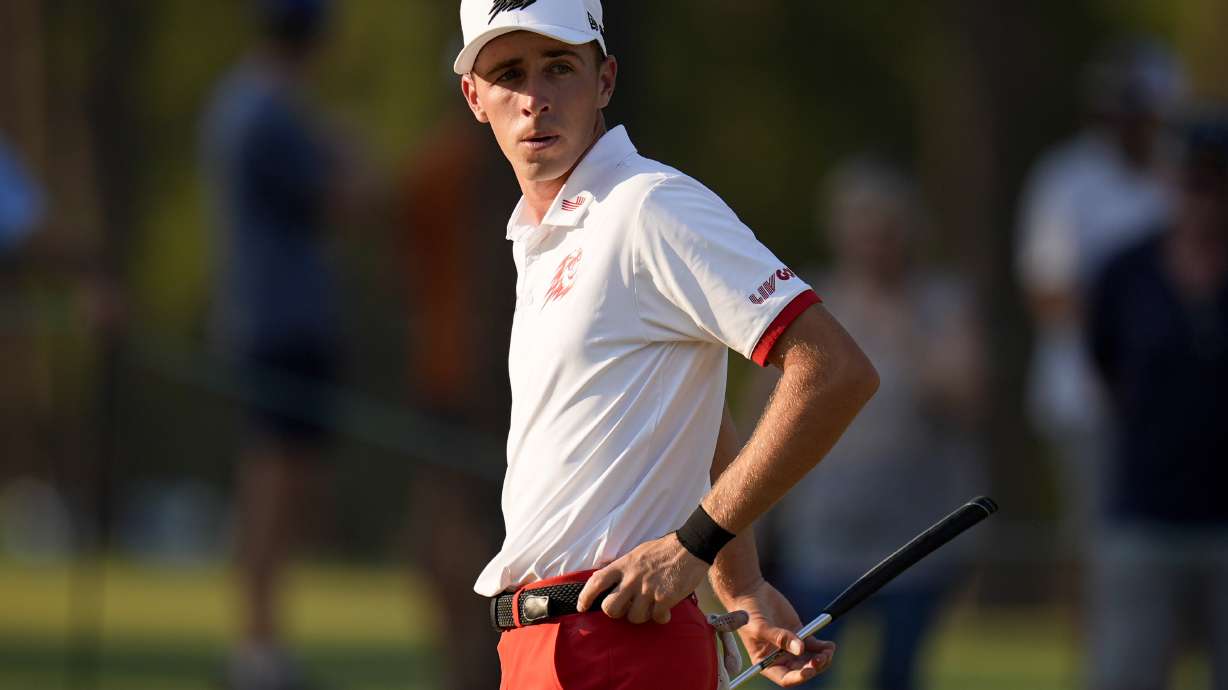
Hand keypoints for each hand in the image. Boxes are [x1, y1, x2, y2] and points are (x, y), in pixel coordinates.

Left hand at [576, 533, 708, 623]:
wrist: (689, 548)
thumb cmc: (662, 551)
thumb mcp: (635, 554)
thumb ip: (620, 568)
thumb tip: (600, 577)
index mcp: (623, 565)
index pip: (596, 582)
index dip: (585, 597)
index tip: (582, 607)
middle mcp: (632, 578)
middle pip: (610, 608)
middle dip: (616, 613)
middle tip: (625, 610)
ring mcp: (648, 589)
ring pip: (634, 617)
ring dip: (642, 616)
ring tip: (650, 607)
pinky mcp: (664, 598)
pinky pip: (656, 617)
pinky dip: (661, 616)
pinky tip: (665, 610)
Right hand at [724, 580, 834, 686]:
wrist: (751, 593)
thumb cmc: (748, 614)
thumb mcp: (760, 627)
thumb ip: (780, 638)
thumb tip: (800, 649)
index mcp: (767, 663)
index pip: (785, 678)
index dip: (798, 678)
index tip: (809, 671)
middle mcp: (780, 658)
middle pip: (801, 670)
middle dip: (814, 667)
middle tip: (822, 658)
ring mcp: (792, 647)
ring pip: (811, 660)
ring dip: (822, 659)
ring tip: (828, 650)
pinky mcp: (800, 634)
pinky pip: (815, 646)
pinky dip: (824, 647)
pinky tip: (829, 645)